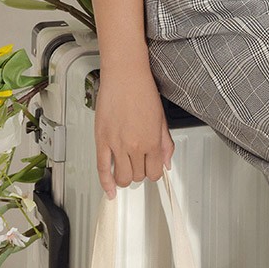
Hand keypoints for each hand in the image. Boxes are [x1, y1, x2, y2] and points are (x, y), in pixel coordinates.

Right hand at [93, 60, 174, 197]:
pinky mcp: (102, 140)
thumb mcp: (162, 119)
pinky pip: (102, 168)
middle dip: (140, 172)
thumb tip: (166, 163)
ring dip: (125, 178)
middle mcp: (135, 146)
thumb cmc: (143, 91)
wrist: (125, 76)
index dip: (154, 172)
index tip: (151, 168)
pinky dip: (106, 183)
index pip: (155, 172)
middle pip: (138, 176)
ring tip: (125, 170)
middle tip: (138, 163)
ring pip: (122, 177)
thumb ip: (165, 144)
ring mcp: (117, 145)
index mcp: (152, 141)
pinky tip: (110, 191)